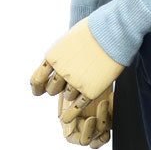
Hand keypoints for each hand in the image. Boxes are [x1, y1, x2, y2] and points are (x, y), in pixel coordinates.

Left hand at [30, 16, 125, 142]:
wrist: (114, 32)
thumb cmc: (94, 30)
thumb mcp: (69, 39)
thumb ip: (61, 54)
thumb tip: (56, 65)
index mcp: (52, 57)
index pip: (37, 79)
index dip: (37, 88)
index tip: (38, 92)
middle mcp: (61, 71)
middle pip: (52, 89)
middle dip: (57, 88)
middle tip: (66, 85)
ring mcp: (75, 82)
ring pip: (68, 96)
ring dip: (72, 92)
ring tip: (85, 81)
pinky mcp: (91, 90)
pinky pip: (78, 105)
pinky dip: (72, 112)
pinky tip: (67, 119)